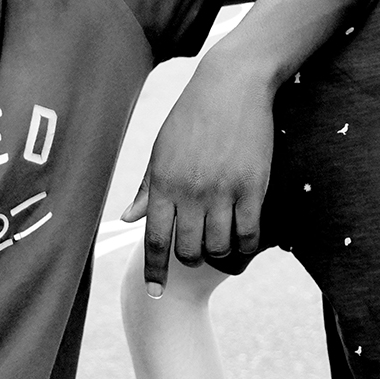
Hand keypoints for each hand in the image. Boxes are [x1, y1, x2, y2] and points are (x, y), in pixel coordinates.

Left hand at [121, 44, 274, 294]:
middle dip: (191, 258)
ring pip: (219, 247)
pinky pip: (248, 233)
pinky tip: (244, 238)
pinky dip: (246, 244)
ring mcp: (223, 191)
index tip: (155, 293)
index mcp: (163, 183)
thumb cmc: (191, 116)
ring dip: (219, 252)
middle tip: (197, 250)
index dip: (154, 272)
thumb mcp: (161, 149)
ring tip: (220, 240)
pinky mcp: (252, 187)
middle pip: (188, 250)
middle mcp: (190, 191)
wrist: (232, 86)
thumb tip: (127, 219)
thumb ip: (147, 188)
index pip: (155, 240)